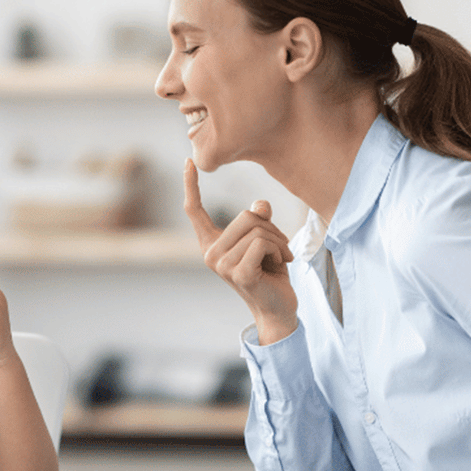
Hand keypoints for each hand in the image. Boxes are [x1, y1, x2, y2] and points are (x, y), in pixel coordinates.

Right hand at [183, 158, 297, 343]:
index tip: (188, 161)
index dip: (190, 185)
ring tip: (280, 258)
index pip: (195, 211)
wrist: (278, 309)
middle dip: (270, 228)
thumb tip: (260, 205)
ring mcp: (222, 265)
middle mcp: (210, 254)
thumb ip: (259, 220)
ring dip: (278, 241)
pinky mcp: (237, 273)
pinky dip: (279, 250)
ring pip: (257, 229)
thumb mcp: (265, 240)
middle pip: (244, 216)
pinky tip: (282, 264)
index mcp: (211, 244)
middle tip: (279, 248)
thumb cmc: (270, 273)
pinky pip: (262, 243)